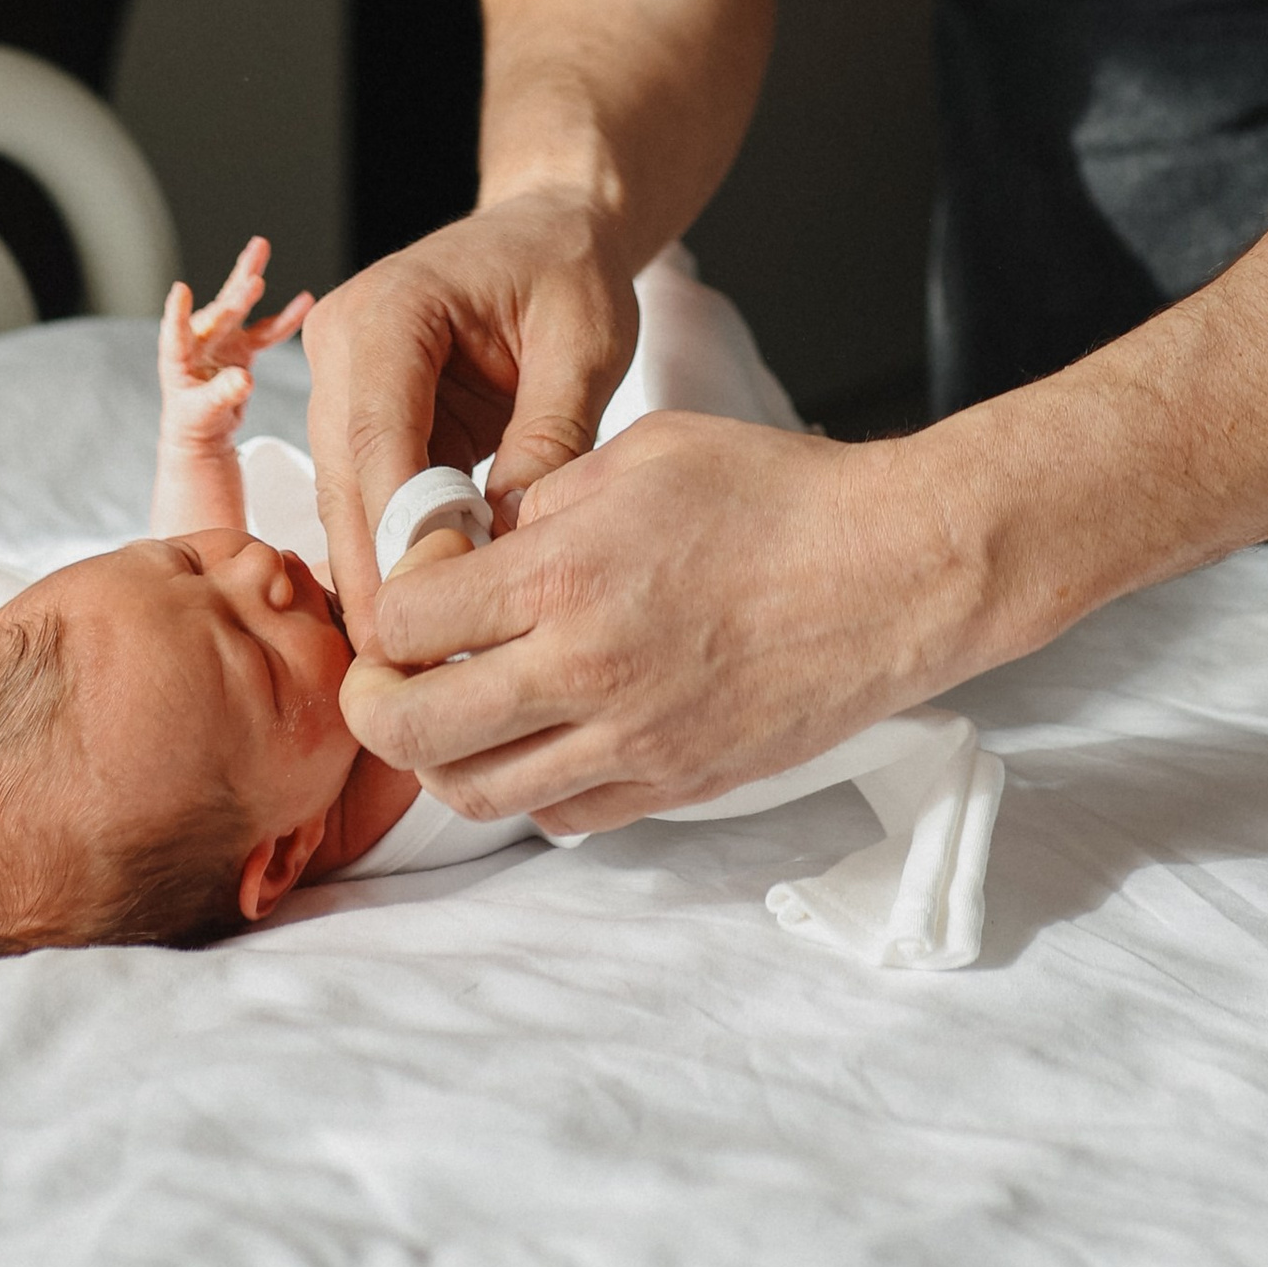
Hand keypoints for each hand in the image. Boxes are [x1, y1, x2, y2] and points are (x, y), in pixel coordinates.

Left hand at [157, 236, 312, 453]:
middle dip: (236, 296)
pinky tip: (305, 300)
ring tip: (260, 246)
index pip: (176, 334)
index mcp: (179, 359)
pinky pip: (267, 331)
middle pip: (219, 314)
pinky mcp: (242, 347)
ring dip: (250, 278)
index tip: (180, 290)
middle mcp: (201, 341)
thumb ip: (223, 394)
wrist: (204, 427)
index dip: (177, 313)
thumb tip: (245, 379)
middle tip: (253, 279)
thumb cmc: (193, 421)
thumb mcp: (203, 414)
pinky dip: (286, 318)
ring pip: (239, 306)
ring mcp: (223, 340)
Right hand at [302, 191, 643, 637]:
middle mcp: (340, 342)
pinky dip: (396, 553)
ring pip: (346, 503)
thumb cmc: (570, 270)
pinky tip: (430, 617)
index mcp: (389, 310)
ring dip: (383, 575)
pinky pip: (367, 499)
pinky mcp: (358, 416)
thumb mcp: (585, 345)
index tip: (428, 621)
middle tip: (416, 674)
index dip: (398, 538)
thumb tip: (509, 541)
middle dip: (381, 577)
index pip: (376, 442)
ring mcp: (339, 380)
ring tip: (423, 663)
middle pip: (347, 484)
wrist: (549, 227)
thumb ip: (549, 438)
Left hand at [337, 412, 973, 830]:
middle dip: (374, 702)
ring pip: (477, 792)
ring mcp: (631, 741)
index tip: (419, 580)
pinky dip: (526, 783)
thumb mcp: (644, 451)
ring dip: (442, 756)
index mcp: (568, 572)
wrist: (893, 571)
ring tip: (454, 709)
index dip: (390, 601)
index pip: (408, 619)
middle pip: (414, 729)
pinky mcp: (673, 784)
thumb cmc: (778, 493)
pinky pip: (560, 815)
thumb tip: (479, 545)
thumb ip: (545, 500)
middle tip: (387, 673)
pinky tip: (541, 734)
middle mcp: (586, 670)